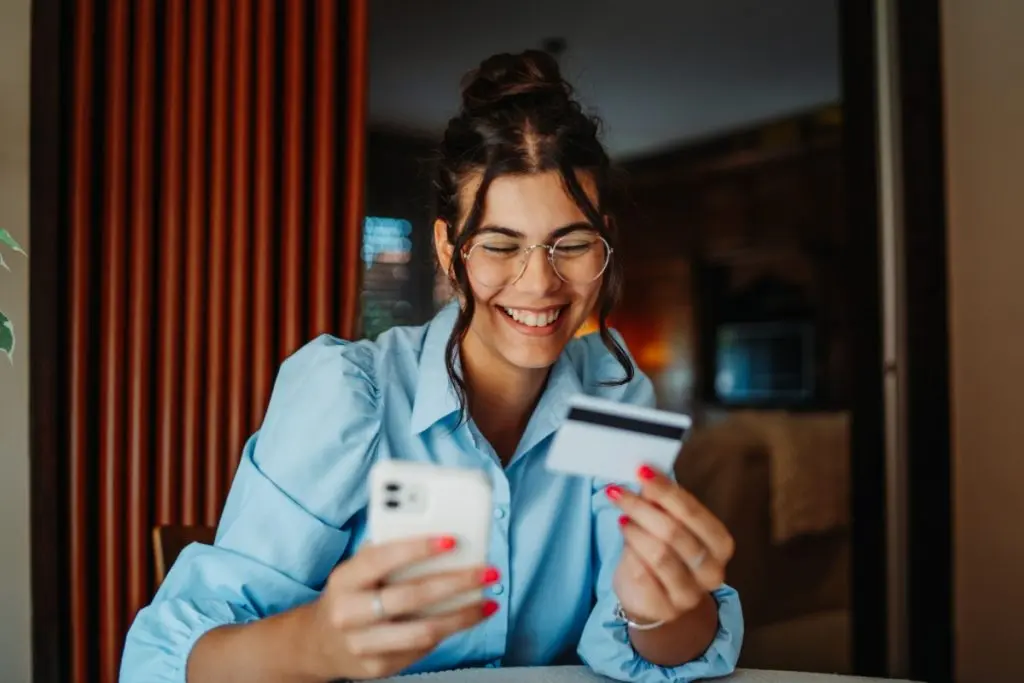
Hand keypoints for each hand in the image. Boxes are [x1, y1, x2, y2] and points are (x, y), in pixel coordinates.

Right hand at [307, 535, 499, 679]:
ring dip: (463, 616)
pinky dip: (449, 632)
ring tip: (487, 602)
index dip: (418, 548)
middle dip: (456, 583)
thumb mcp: (357, 570)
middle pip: (411, 597)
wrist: (319, 643)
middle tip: (486, 572)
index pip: (383, 559)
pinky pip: (422, 649)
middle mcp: (349, 613)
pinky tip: (466, 618)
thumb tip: (437, 535)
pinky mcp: (378, 667)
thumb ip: (388, 553)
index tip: (452, 541)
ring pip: (423, 630)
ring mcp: (362, 645)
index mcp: (345, 580)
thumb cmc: (350, 595)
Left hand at [606, 465, 733, 624]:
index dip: (666, 491)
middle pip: (674, 533)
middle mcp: (712, 571)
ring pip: (658, 554)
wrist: (656, 599)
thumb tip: (646, 474)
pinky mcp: (664, 609)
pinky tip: (624, 538)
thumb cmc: (665, 553)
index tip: (642, 472)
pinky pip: (642, 574)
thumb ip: (663, 503)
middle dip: (643, 508)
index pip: (694, 512)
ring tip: (622, 517)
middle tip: (618, 492)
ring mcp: (689, 594)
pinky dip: (629, 552)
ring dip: (635, 530)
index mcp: (720, 544)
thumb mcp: (669, 524)